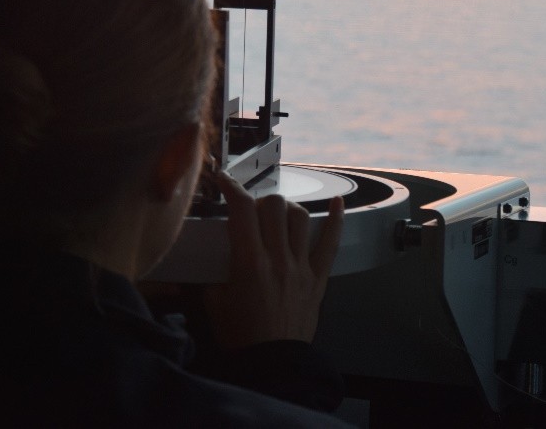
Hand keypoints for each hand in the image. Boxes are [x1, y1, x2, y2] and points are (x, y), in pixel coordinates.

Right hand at [204, 172, 343, 348]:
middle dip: (259, 200)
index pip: (242, 210)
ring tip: (276, 214)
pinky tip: (337, 202)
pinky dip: (336, 219)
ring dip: (285, 208)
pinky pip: (331, 242)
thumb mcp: (214, 302)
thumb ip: (210, 274)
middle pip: (273, 206)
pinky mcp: (318, 278)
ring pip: (299, 217)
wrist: (272, 365)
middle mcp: (278, 259)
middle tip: (250, 210)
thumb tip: (208, 257)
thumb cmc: (242, 337)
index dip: (232, 188)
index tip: (224, 180)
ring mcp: (301, 267)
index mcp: (249, 263)